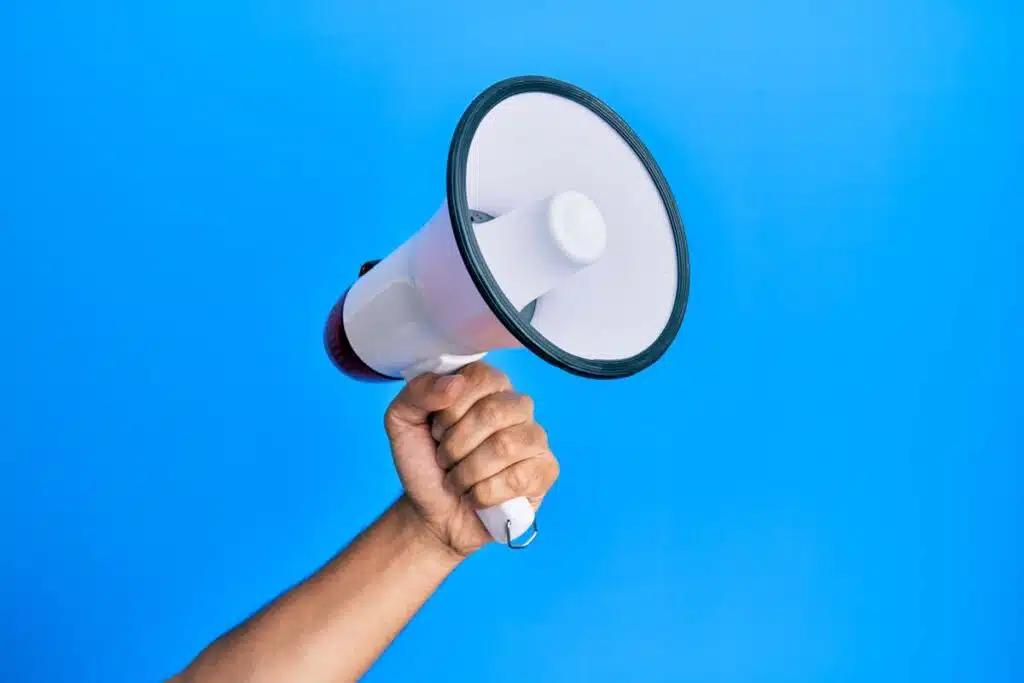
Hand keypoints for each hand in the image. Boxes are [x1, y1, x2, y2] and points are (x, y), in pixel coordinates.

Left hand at [384, 361, 559, 556]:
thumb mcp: (402, 422)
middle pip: (493, 412)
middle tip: (445, 459)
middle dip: (456, 444)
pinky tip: (476, 496)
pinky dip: (484, 493)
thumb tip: (454, 383)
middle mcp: (516, 406)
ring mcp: (535, 438)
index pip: (481, 377)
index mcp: (486, 386)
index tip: (436, 429)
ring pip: (506, 446)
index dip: (451, 409)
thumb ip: (417, 392)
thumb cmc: (424, 463)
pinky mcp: (545, 470)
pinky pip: (519, 478)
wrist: (431, 513)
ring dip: (467, 471)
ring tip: (458, 479)